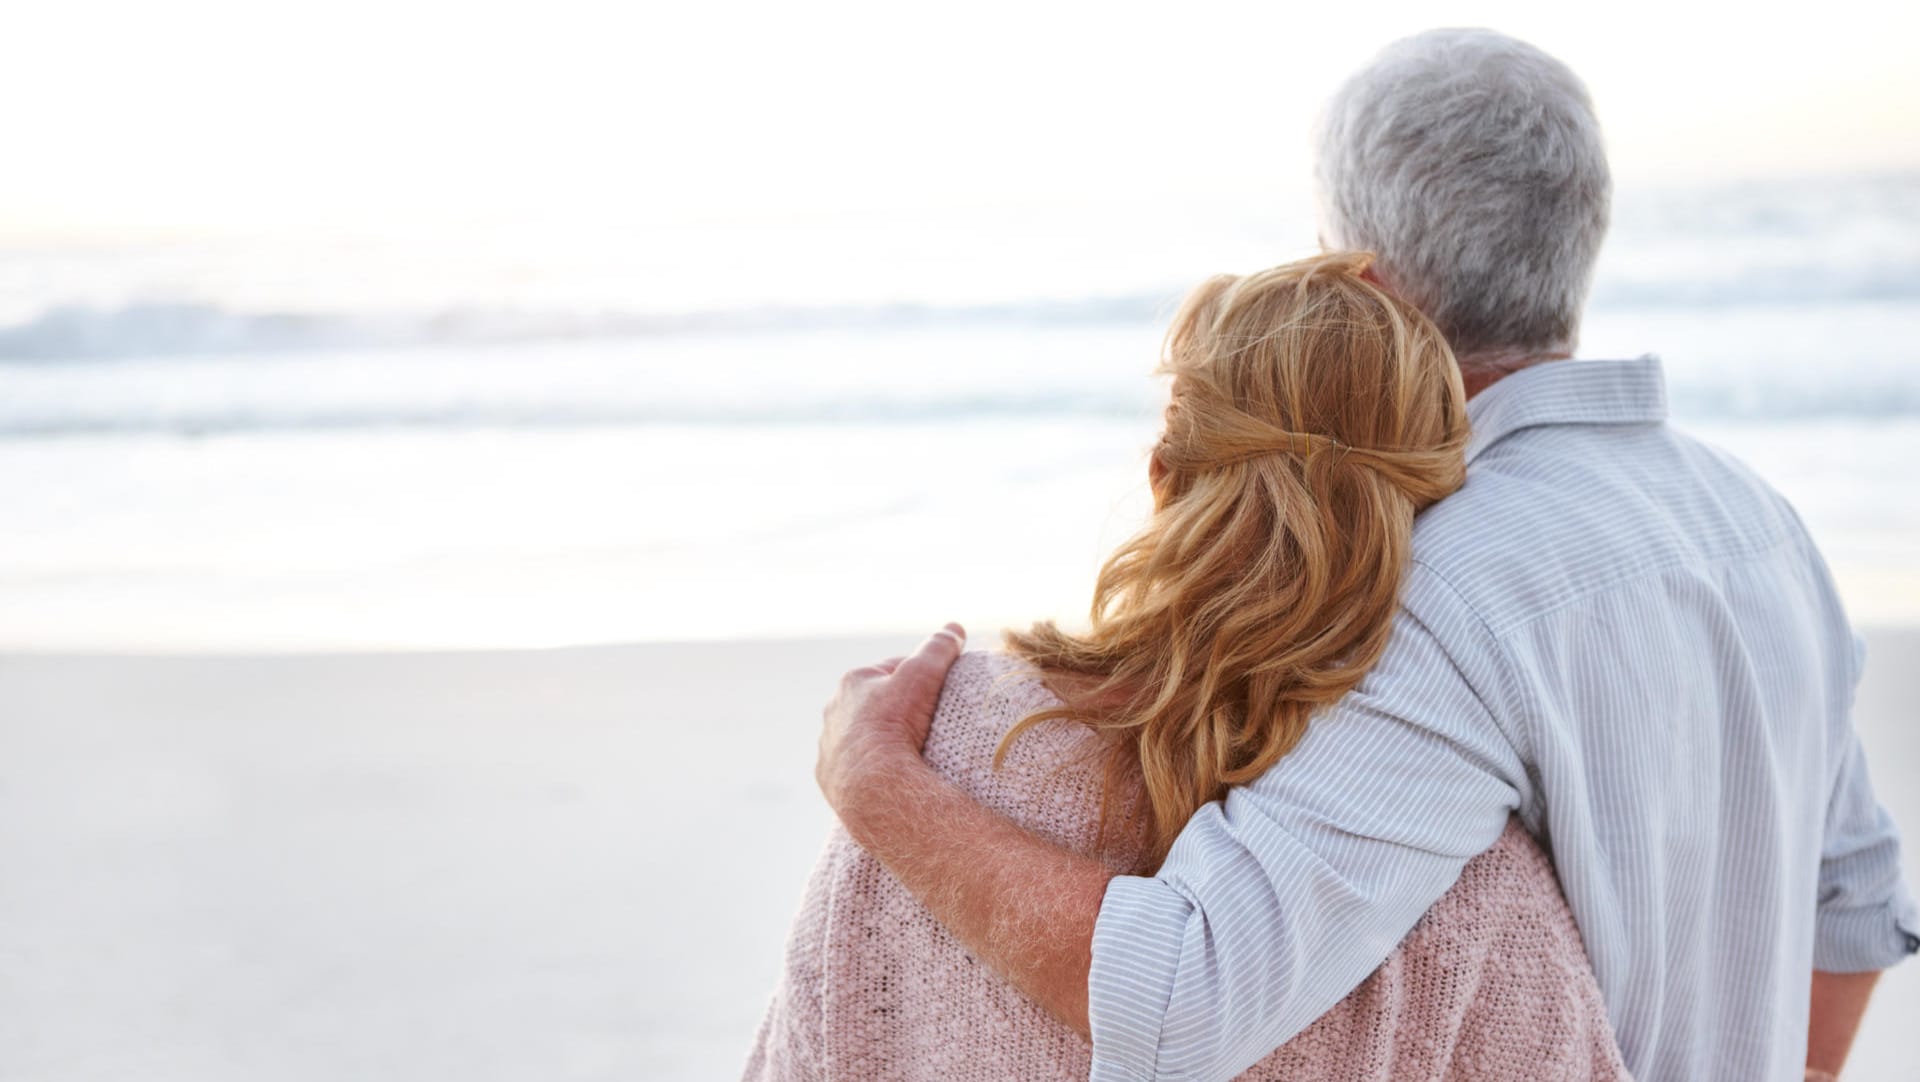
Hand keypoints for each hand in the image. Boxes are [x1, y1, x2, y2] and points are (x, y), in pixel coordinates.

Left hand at [815, 623, 966, 828]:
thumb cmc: (895, 722)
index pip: (891, 670)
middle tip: (929, 722)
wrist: (872, 783)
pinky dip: (870, 769)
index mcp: (853, 683)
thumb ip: (938, 649)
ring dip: (882, 741)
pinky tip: (890, 776)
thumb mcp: (922, 675)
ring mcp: (829, 746)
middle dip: (898, 709)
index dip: (918, 676)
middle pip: (874, 704)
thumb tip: (954, 628)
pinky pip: (854, 769)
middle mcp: (834, 711)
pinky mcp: (829, 777)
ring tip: (912, 752)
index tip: (939, 688)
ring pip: (861, 737)